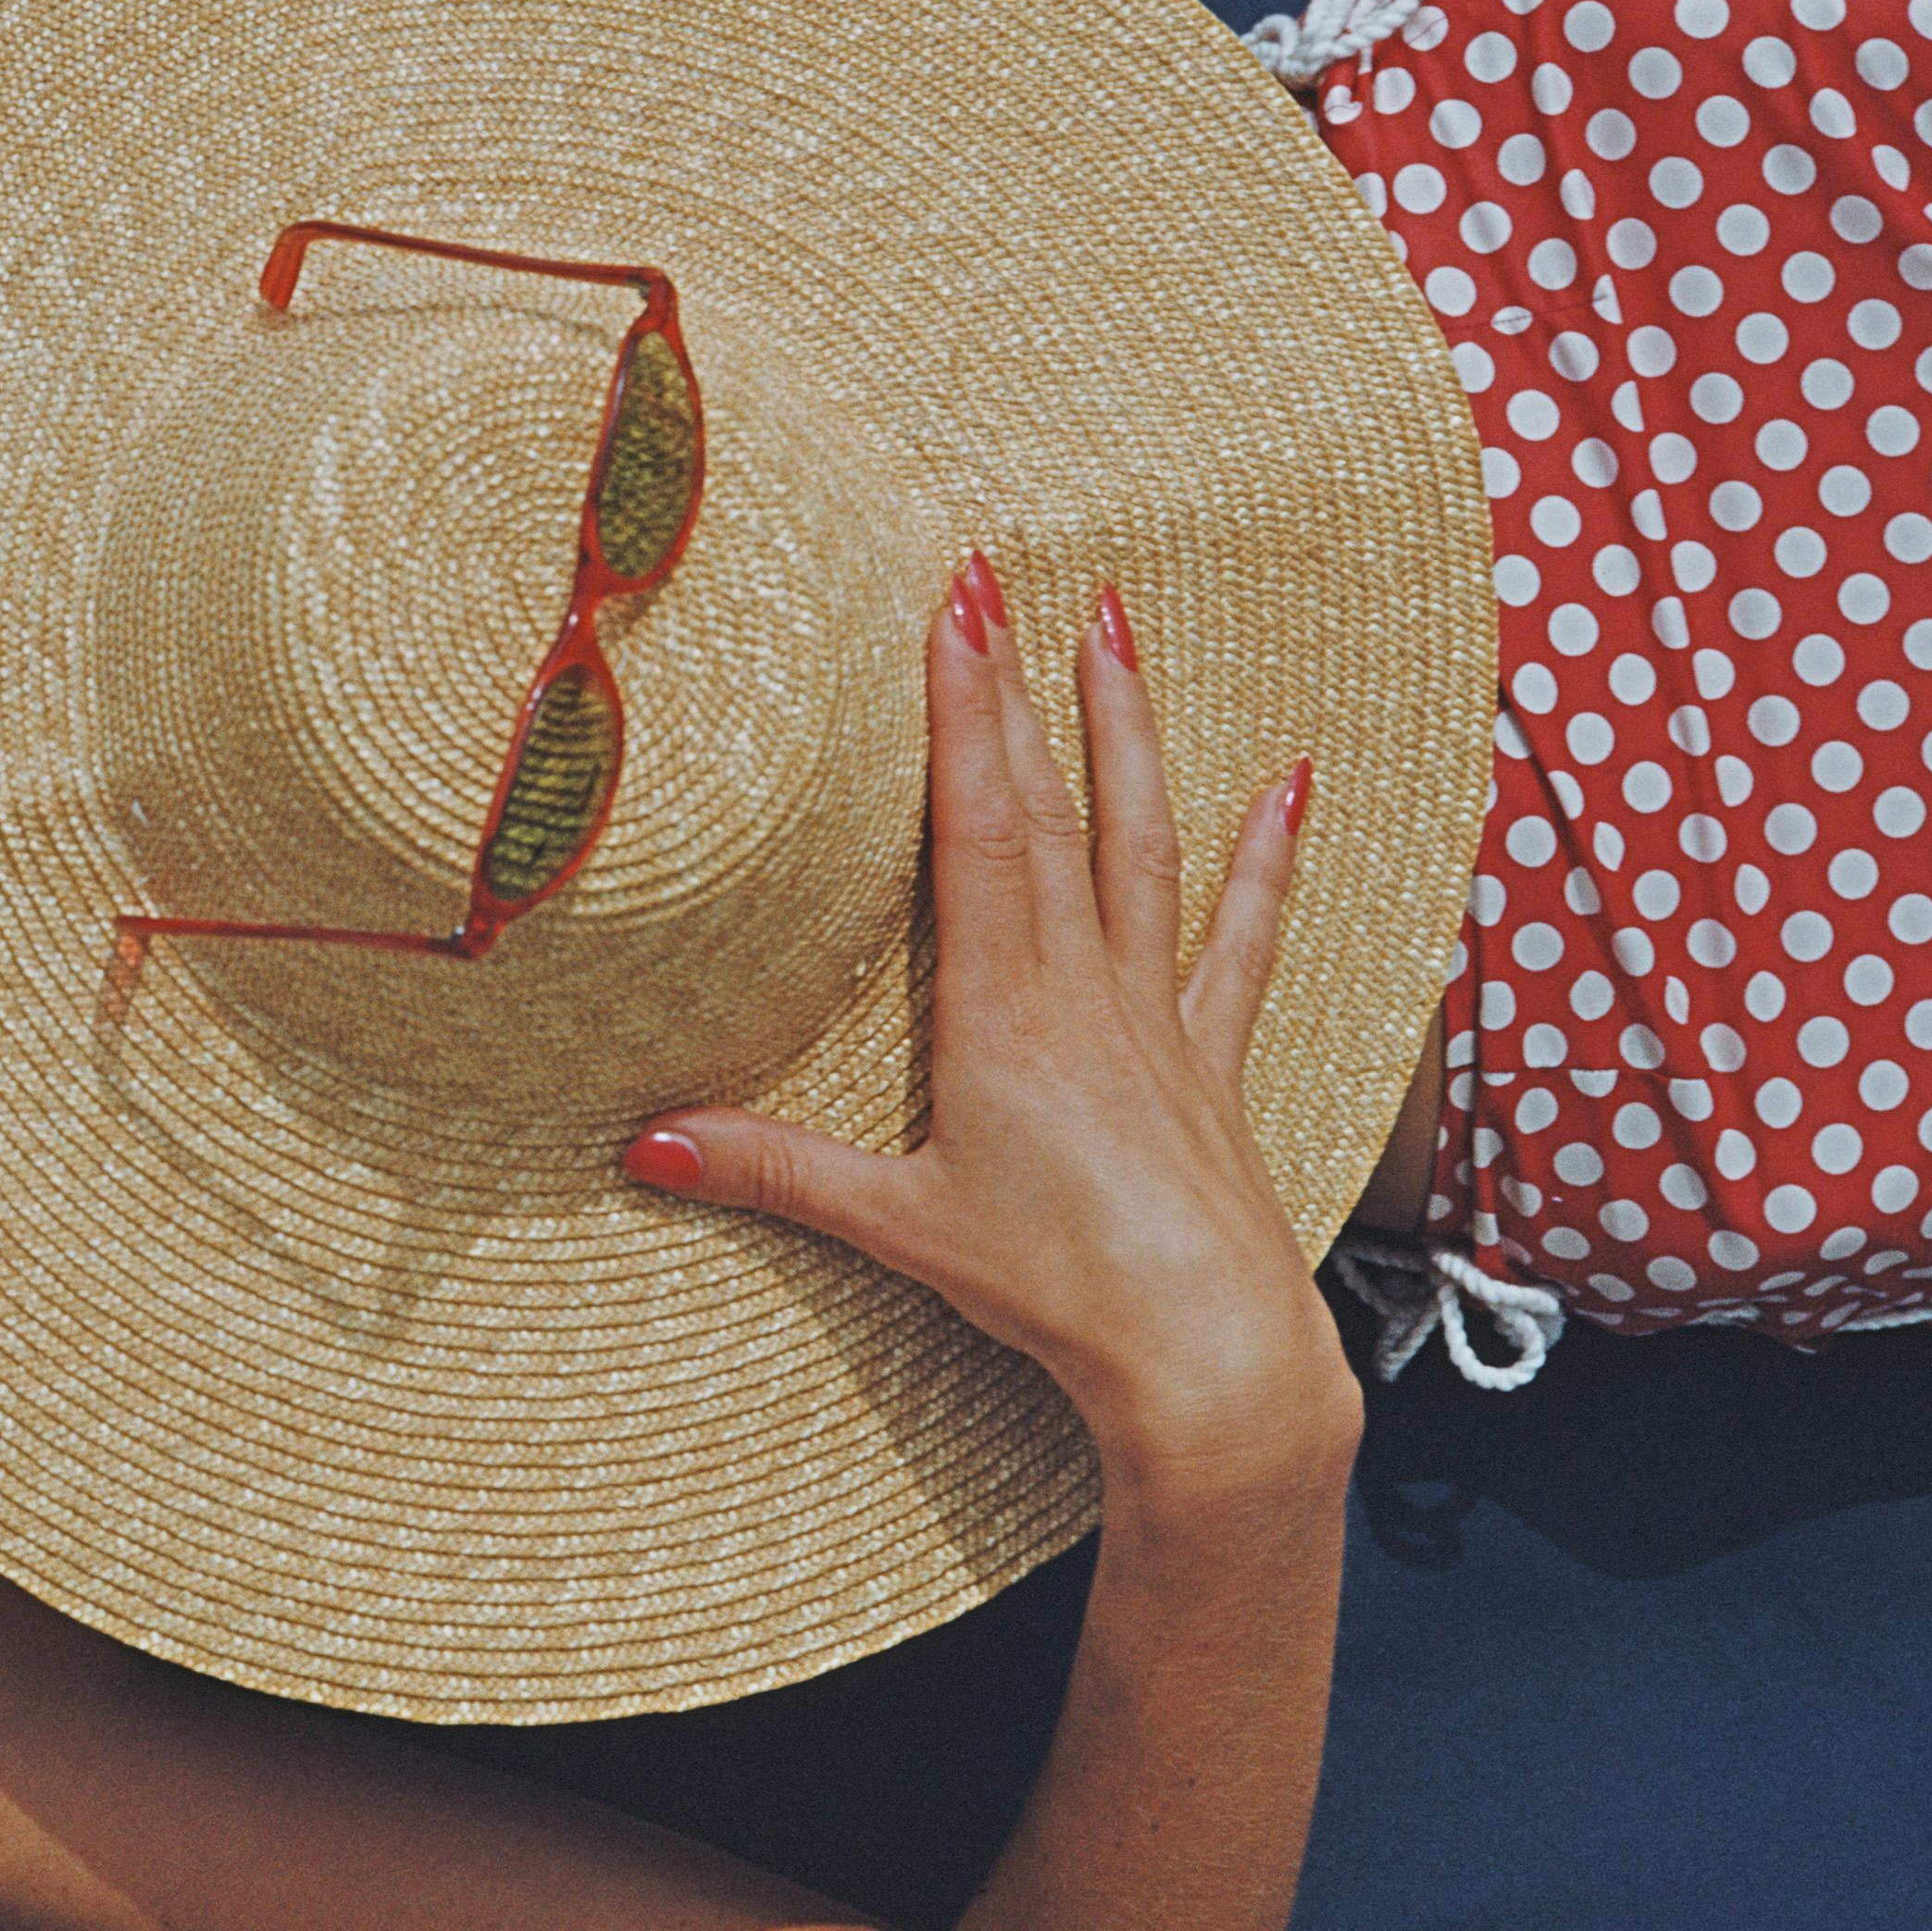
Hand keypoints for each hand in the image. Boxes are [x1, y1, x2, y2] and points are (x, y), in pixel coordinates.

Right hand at [624, 554, 1348, 1480]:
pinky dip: (1263, 860)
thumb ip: (773, 1174)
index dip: (963, 714)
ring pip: (1146, 846)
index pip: (981, 829)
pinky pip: (1239, 941)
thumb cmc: (1058, 1292)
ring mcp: (1159, 1020)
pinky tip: (1288, 786)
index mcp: (1005, 1011)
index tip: (954, 609)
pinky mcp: (1209, 1063)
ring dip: (1130, 732)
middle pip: (1053, 811)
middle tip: (1004, 575)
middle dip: (1019, 688)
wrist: (1205, 1355)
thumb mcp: (899, 1229)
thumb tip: (643, 1147)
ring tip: (1123, 628)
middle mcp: (1087, 992)